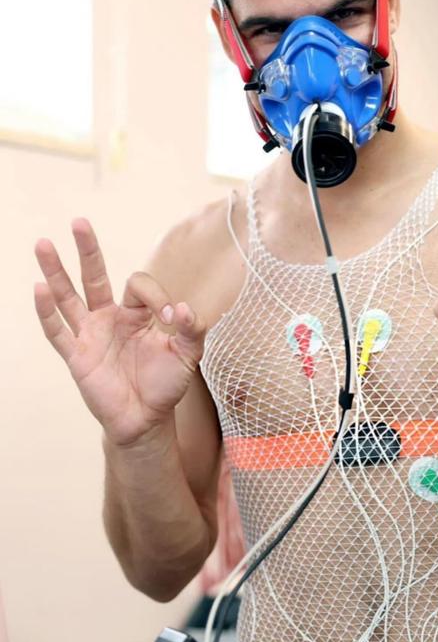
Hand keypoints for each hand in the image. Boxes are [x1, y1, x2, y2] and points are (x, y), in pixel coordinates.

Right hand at [34, 218, 206, 446]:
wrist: (147, 420)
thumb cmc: (165, 384)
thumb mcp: (188, 354)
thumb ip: (193, 329)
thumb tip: (185, 309)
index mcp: (135, 313)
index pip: (137, 284)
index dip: (156, 295)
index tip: (172, 316)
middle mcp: (109, 318)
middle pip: (93, 276)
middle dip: (87, 249)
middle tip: (79, 222)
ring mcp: (90, 335)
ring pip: (68, 297)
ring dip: (56, 271)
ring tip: (43, 244)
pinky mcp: (78, 357)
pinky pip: (58, 331)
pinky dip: (48, 312)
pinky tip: (40, 289)